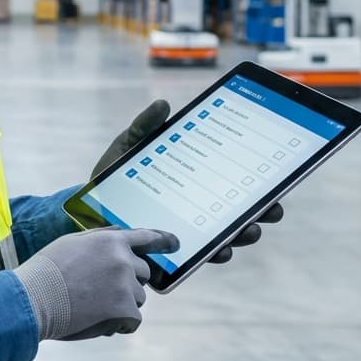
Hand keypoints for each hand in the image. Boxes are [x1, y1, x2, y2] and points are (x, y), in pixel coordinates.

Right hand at [14, 227, 178, 341]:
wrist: (35, 299)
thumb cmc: (48, 271)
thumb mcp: (72, 242)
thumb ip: (99, 239)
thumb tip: (118, 237)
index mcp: (111, 241)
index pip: (144, 237)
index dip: (162, 240)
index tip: (175, 243)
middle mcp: (124, 260)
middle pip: (142, 273)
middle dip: (128, 281)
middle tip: (102, 291)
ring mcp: (126, 285)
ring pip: (138, 298)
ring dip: (123, 303)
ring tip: (93, 306)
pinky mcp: (125, 310)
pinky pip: (133, 319)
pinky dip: (120, 323)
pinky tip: (97, 320)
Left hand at [90, 100, 284, 263]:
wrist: (87, 209)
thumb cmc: (112, 177)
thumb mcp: (128, 147)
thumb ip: (144, 127)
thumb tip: (164, 105)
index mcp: (192, 179)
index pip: (229, 178)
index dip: (253, 178)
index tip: (273, 174)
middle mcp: (196, 207)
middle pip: (238, 209)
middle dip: (261, 209)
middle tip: (273, 207)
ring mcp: (188, 229)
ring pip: (226, 235)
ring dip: (243, 233)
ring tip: (251, 229)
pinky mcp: (173, 250)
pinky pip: (200, 255)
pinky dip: (214, 253)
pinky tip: (221, 250)